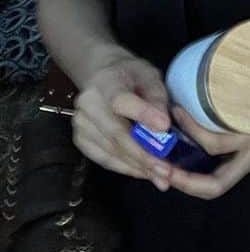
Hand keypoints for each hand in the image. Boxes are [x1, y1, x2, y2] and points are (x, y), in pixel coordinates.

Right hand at [72, 53, 171, 188]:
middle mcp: (88, 104)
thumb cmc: (130, 75)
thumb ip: (157, 97)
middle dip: (143, 155)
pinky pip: (104, 159)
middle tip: (166, 170)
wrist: (102, 74)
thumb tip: (162, 125)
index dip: (143, 115)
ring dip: (137, 167)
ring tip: (161, 177)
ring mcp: (81, 124)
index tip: (164, 127)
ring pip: (110, 151)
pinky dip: (126, 168)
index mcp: (107, 82)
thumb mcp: (149, 75)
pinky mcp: (80, 140)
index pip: (121, 101)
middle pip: (116, 134)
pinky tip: (144, 173)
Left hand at [164, 90, 249, 200]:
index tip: (176, 111)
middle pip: (215, 182)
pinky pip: (224, 175)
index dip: (191, 127)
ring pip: (218, 185)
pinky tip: (188, 163)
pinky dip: (204, 172)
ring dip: (190, 182)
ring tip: (166, 172)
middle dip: (184, 179)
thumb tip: (229, 53)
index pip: (216, 141)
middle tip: (159, 166)